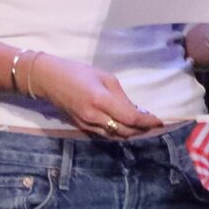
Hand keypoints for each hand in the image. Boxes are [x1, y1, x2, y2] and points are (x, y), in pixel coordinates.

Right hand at [31, 54, 165, 137]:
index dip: (147, 122)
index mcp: (100, 100)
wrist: (49, 80)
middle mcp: (93, 116)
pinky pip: (105, 134)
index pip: (130, 118)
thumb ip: (122, 96)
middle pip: (124, 131)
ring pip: (115, 136)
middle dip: (142, 130)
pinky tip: (126, 126)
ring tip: (143, 127)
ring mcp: (86, 124)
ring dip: (131, 133)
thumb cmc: (78, 72)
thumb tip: (137, 111)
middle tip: (154, 124)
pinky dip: (118, 133)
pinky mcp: (82, 127)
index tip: (160, 122)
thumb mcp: (105, 77)